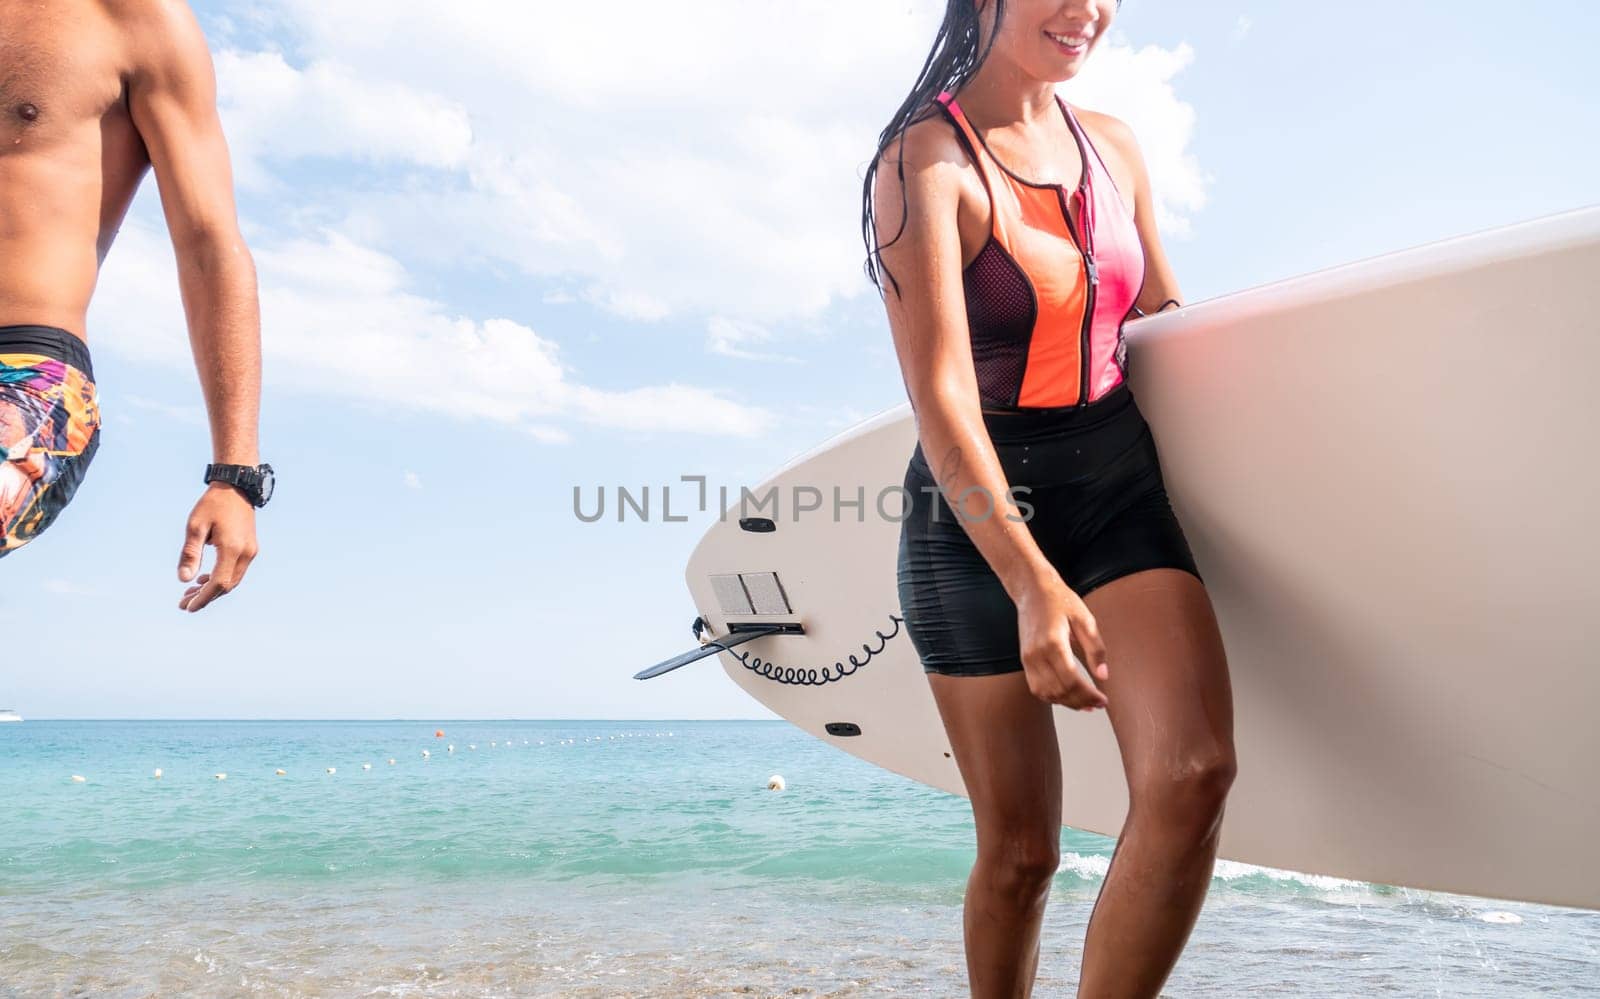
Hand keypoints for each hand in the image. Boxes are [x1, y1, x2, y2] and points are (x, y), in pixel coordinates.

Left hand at [177, 483, 258, 611]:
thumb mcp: (195, 526)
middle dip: (205, 597)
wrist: (236, 488)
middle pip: (227, 586)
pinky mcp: (250, 549)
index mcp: (232, 549)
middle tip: (183, 604)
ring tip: (190, 593)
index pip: (219, 583)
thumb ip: (190, 554)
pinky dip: (221, 579)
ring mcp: (250, 552)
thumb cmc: (212, 505)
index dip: (203, 598)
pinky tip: (205, 579)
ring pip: (232, 580)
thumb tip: (183, 580)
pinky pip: (236, 571)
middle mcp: (245, 553)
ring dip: (213, 589)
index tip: (187, 607)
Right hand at [1015, 571, 1109, 710]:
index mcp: (1053, 643)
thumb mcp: (1085, 619)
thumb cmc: (1060, 600)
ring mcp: (1027, 659)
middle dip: (1081, 702)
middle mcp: (1036, 654)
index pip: (1072, 681)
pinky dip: (1053, 697)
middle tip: (1098, 704)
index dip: (1089, 695)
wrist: (1032, 590)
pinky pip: (1036, 687)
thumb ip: (1095, 649)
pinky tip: (1067, 696)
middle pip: (1059, 691)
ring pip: (1046, 693)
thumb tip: (1103, 676)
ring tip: (1085, 705)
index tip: (1103, 700)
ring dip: (1066, 703)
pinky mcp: (1024, 660)